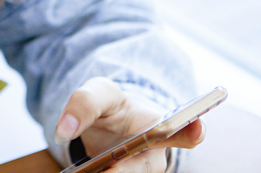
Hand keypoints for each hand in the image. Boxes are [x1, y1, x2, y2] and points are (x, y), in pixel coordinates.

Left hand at [54, 77, 204, 172]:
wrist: (108, 127)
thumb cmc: (112, 107)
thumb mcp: (99, 94)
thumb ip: (83, 104)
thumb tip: (64, 131)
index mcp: (159, 128)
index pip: (185, 133)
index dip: (193, 131)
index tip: (196, 127)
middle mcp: (155, 158)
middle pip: (146, 170)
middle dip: (125, 171)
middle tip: (108, 169)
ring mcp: (140, 171)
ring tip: (92, 169)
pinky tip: (84, 172)